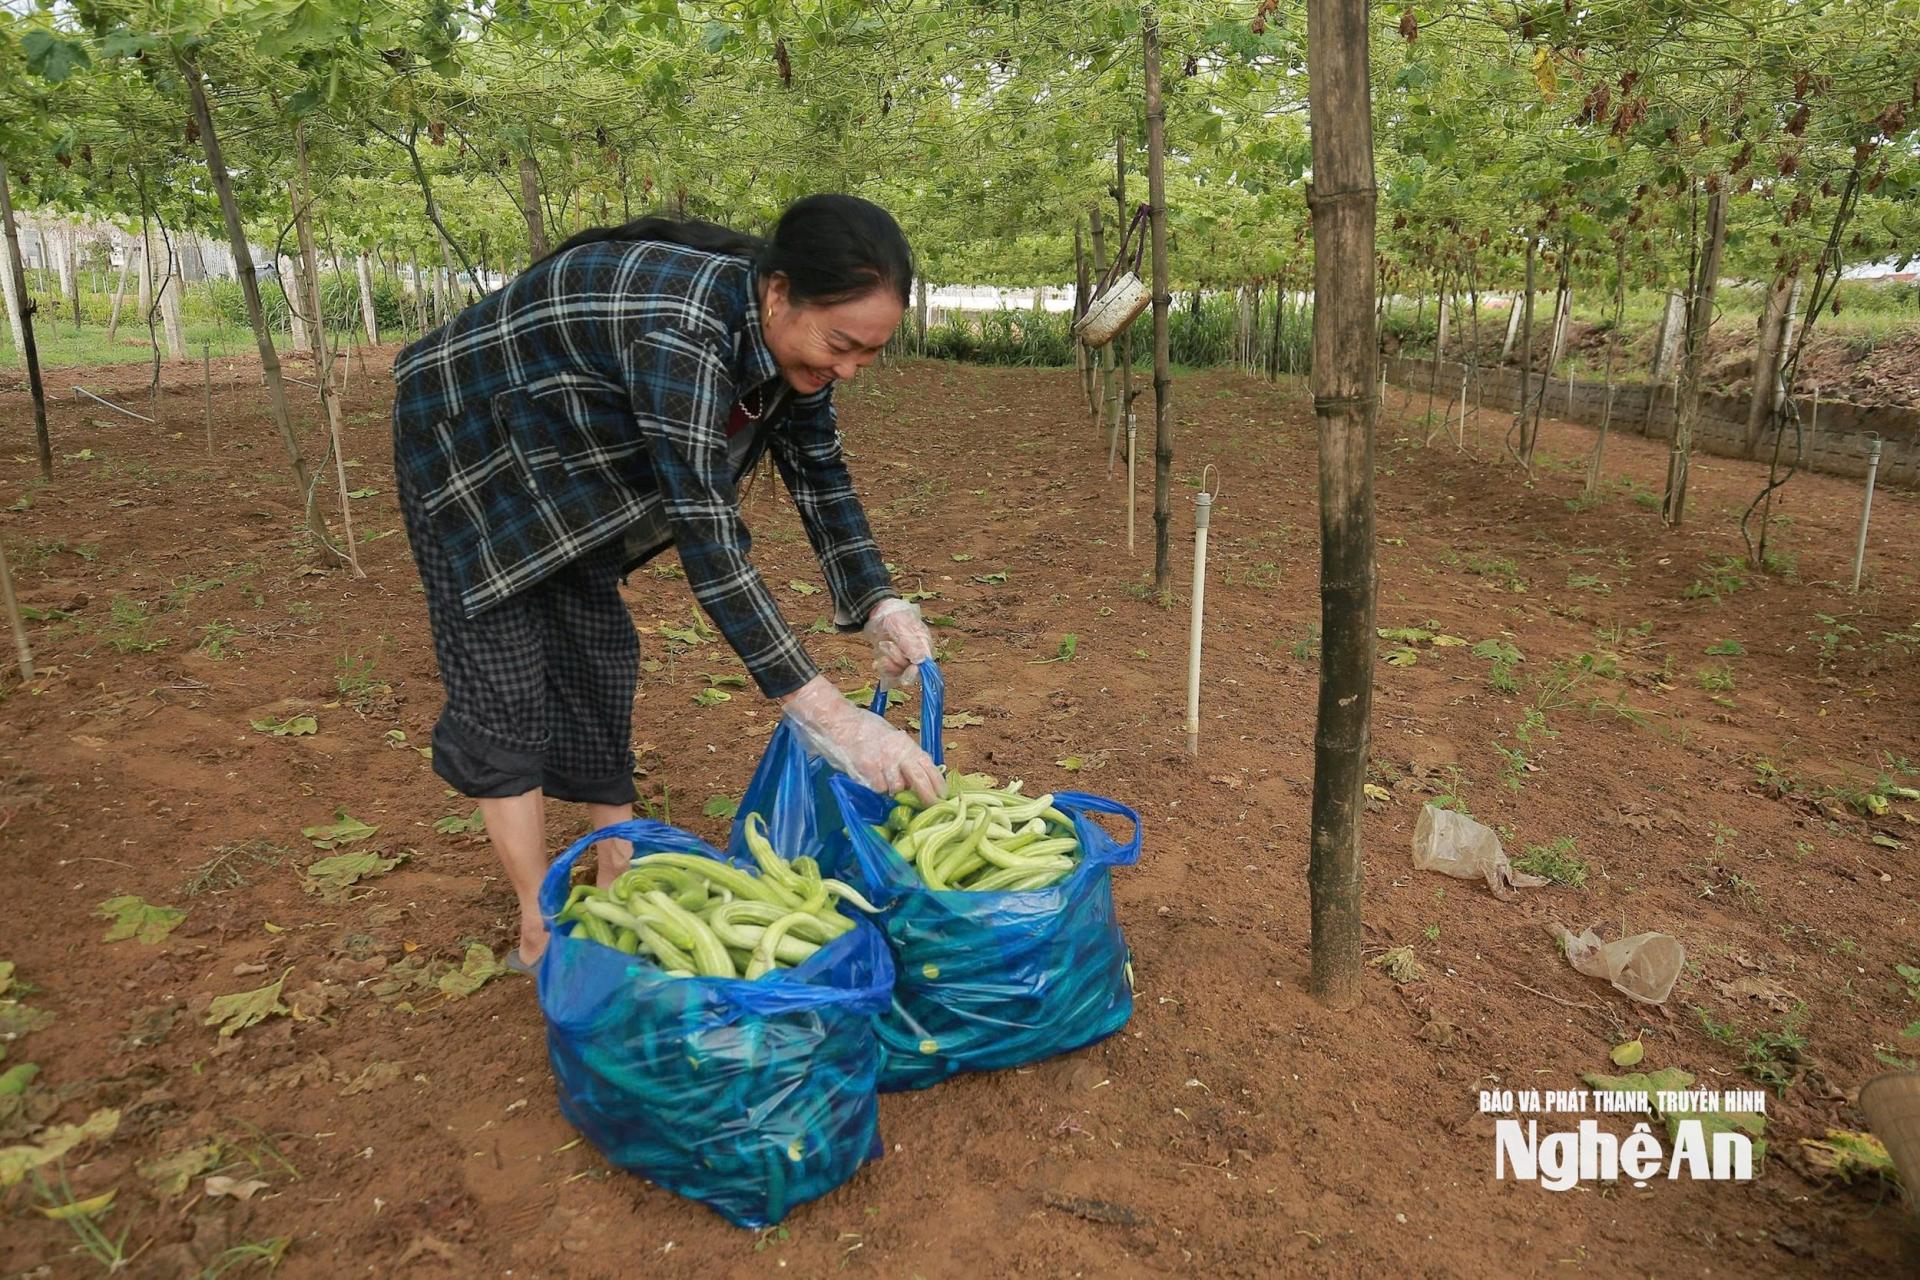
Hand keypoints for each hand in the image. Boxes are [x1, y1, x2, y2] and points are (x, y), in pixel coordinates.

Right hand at [780, 675, 942, 802]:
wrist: (836, 722)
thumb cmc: (861, 727)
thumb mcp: (889, 736)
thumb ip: (902, 752)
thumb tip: (914, 771)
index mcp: (904, 743)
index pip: (927, 764)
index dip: (937, 781)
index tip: (943, 794)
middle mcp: (896, 753)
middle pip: (919, 780)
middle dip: (927, 796)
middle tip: (931, 805)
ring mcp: (881, 763)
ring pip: (897, 789)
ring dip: (895, 790)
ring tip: (886, 781)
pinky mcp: (866, 771)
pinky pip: (878, 789)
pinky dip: (876, 788)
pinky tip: (870, 778)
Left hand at [863, 597, 934, 687]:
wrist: (879, 612)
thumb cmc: (893, 615)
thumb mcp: (900, 626)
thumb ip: (910, 643)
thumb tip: (921, 660)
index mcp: (924, 644)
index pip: (925, 665)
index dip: (918, 670)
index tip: (910, 669)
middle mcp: (916, 655)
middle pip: (911, 671)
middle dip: (897, 661)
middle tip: (885, 645)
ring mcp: (904, 661)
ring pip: (899, 674)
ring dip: (888, 664)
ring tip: (881, 645)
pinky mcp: (893, 664)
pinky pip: (889, 674)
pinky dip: (882, 669)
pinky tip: (877, 662)